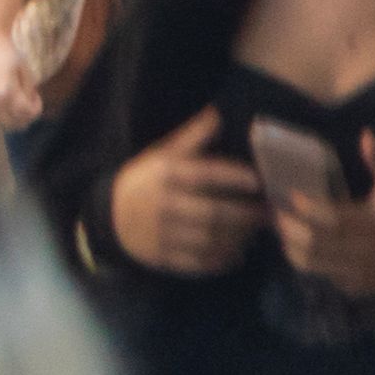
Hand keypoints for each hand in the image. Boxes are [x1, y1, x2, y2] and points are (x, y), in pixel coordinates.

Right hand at [108, 106, 268, 276]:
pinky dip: (221, 260)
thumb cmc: (145, 181)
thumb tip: (219, 112)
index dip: (233, 177)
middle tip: (267, 214)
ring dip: (238, 238)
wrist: (107, 217)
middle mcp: (162, 204)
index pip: (204, 175)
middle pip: (213, 213)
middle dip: (245, 215)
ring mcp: (161, 233)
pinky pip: (198, 262)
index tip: (257, 181)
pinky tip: (235, 253)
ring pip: (209, 240)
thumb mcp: (161, 154)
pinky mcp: (162, 256)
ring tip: (253, 233)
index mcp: (164, 175)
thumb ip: (192, 136)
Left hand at [275, 131, 374, 301]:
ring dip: (290, 243)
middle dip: (290, 226)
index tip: (292, 196)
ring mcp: (359, 273)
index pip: (335, 219)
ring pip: (310, 261)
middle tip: (277, 212)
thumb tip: (366, 134)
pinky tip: (297, 244)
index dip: (309, 208)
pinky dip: (302, 259)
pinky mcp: (351, 286)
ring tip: (283, 227)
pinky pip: (316, 274)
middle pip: (315, 242)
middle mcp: (367, 253)